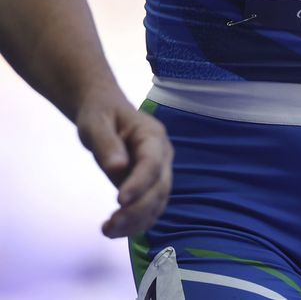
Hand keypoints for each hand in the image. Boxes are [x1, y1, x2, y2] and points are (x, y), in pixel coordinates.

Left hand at [75, 88, 172, 237]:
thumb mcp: (95, 124)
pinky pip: (150, 209)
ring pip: (158, 203)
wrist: (105, 112)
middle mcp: (162, 155)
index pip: (152, 163)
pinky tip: (115, 230)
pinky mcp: (149, 186)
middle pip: (160, 187)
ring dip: (137, 222)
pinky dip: (136, 224)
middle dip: (137, 210)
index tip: (119, 200)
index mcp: (152, 135)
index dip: (140, 183)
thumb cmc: (100, 114)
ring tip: (108, 231)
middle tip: (109, 225)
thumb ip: (106, 143)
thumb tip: (117, 168)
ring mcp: (158, 172)